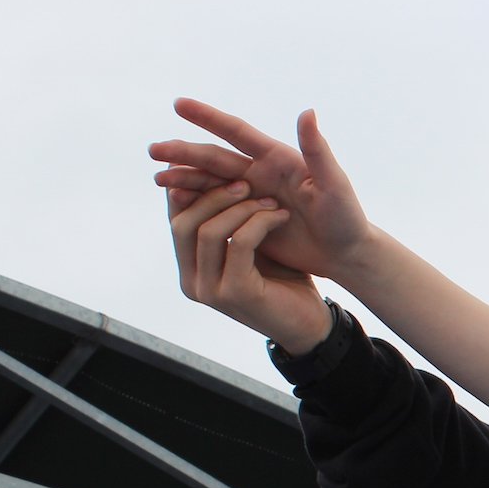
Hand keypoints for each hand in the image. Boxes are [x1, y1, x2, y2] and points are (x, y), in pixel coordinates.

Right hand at [150, 99, 372, 280]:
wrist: (347, 253)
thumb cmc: (347, 218)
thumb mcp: (333, 185)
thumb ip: (317, 150)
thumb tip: (307, 111)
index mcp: (278, 158)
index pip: (237, 132)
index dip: (209, 118)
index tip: (179, 104)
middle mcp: (261, 172)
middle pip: (215, 157)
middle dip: (185, 153)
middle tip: (154, 150)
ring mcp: (252, 196)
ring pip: (210, 183)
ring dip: (184, 179)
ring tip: (157, 179)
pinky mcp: (249, 220)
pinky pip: (215, 208)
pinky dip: (195, 203)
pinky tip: (175, 204)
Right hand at [167, 181, 329, 351]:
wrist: (312, 323)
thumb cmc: (283, 281)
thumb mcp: (249, 246)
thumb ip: (226, 222)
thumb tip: (205, 177)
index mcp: (191, 268)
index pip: (176, 220)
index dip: (189, 189)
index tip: (213, 164)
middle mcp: (193, 281)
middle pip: (182, 223)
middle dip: (210, 194)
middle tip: (244, 180)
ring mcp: (210, 290)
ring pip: (208, 231)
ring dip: (240, 207)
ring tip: (269, 199)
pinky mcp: (235, 292)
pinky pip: (239, 242)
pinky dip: (259, 222)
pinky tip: (280, 216)